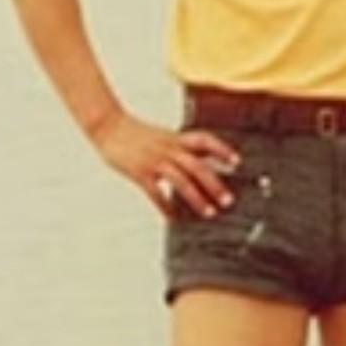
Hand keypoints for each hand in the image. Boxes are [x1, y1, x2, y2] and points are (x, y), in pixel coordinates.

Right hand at [90, 110, 240, 216]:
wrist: (108, 126)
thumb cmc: (136, 132)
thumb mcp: (164, 135)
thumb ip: (183, 145)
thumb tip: (207, 155)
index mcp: (176, 138)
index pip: (204, 140)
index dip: (221, 149)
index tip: (236, 162)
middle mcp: (169, 148)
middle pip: (197, 166)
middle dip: (215, 184)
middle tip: (228, 200)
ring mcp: (154, 160)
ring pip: (181, 180)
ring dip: (197, 198)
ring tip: (209, 212)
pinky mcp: (140, 172)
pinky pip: (156, 192)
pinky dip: (166, 207)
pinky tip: (173, 218)